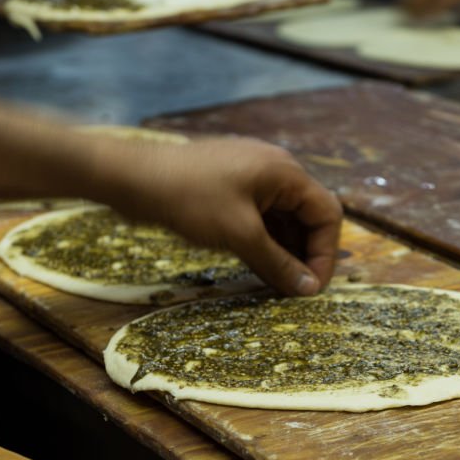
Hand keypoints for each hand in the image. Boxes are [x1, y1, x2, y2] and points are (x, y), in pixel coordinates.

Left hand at [110, 136, 341, 296]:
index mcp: (285, 172)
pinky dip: (264, 241)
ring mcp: (252, 176)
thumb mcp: (239, 235)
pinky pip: (261, 216)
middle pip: (308, 216)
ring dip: (284, 251)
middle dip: (305, 254)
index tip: (312, 288)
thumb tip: (309, 289)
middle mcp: (274, 169)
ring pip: (283, 219)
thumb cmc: (188, 199)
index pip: (327, 214)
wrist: (131, 177)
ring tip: (276, 283)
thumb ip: (279, 264)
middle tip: (295, 290)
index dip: (325, 254)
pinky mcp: (231, 185)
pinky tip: (257, 265)